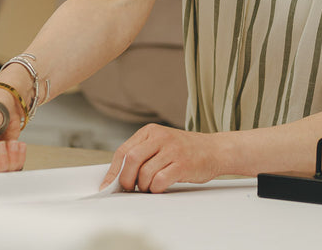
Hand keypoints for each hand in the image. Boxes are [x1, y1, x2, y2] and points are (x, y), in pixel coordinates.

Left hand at [100, 123, 223, 192]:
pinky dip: (156, 189)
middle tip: (130, 189)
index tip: (107, 186)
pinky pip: (160, 181)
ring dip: (143, 186)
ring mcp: (172, 150)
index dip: (113, 172)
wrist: (215, 150)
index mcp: (151, 131)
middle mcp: (160, 137)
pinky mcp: (183, 164)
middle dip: (126, 180)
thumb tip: (117, 177)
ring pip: (144, 173)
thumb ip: (141, 154)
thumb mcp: (161, 144)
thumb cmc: (185, 150)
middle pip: (131, 160)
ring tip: (150, 187)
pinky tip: (161, 187)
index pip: (123, 151)